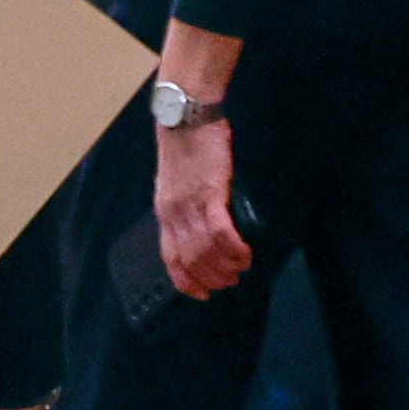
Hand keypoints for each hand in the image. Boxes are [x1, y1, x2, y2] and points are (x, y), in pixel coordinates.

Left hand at [152, 118, 249, 299]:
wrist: (186, 115)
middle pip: (191, 260)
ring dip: (226, 266)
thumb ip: (183, 204)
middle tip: (230, 281)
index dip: (185, 280)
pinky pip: (221, 233)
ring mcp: (190, 205)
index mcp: (164, 212)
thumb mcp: (175, 180)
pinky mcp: (210, 194)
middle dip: (211, 277)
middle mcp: (173, 214)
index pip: (170, 257)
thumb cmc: (185, 144)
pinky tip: (245, 254)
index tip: (200, 294)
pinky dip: (234, 249)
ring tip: (241, 269)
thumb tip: (199, 224)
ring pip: (206, 251)